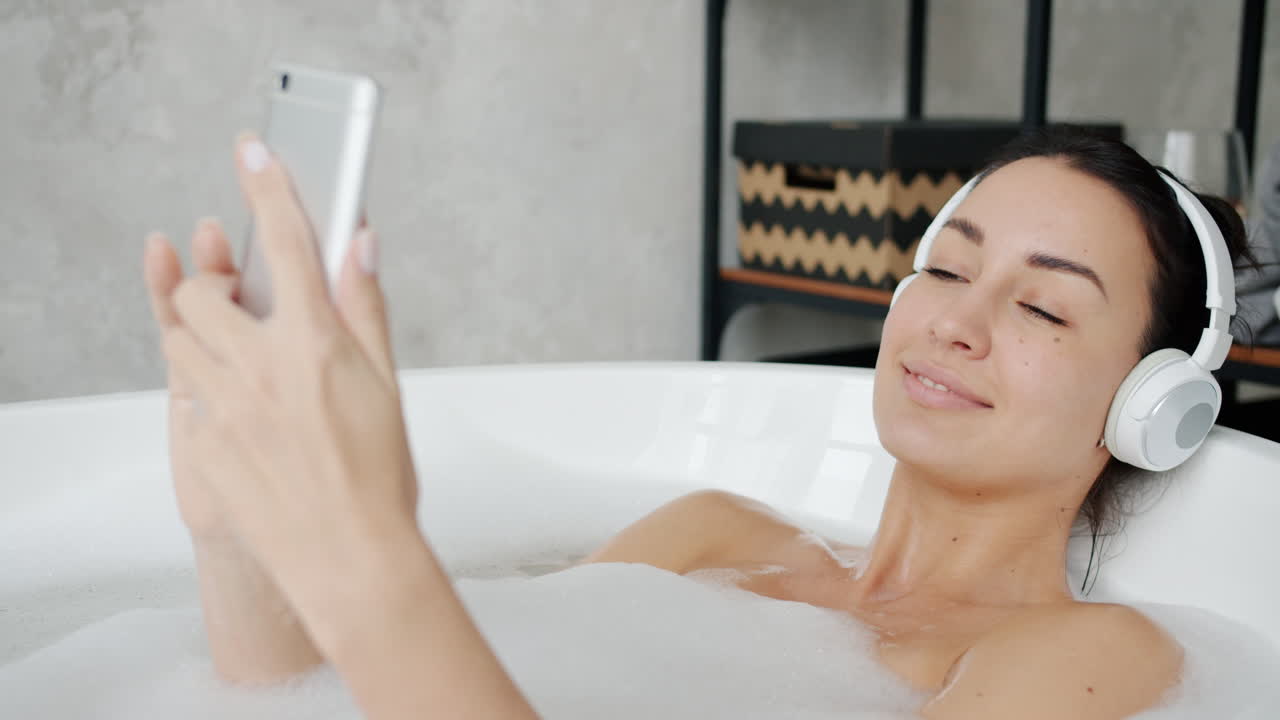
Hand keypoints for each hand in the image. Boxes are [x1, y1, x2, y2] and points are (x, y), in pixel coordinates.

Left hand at [151, 133, 419, 625]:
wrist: (351, 559)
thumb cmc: (380, 478)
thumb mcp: (387, 383)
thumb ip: (366, 306)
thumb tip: (361, 242)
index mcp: (317, 345)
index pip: (290, 243)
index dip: (270, 186)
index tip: (253, 150)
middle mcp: (263, 368)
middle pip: (205, 292)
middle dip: (217, 286)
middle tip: (246, 306)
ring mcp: (225, 409)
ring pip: (181, 340)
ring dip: (204, 335)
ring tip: (245, 362)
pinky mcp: (202, 445)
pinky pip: (184, 396)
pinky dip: (205, 388)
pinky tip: (244, 414)